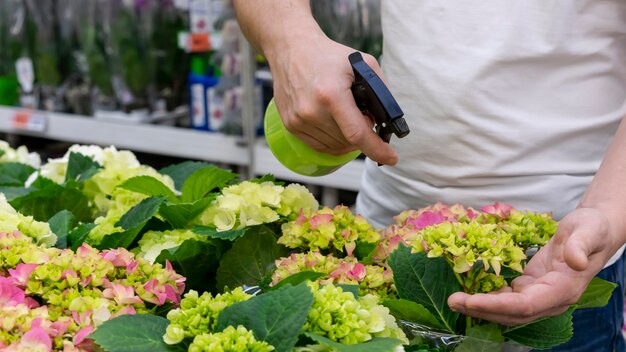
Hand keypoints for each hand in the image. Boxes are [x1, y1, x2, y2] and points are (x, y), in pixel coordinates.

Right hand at [266, 33, 397, 164]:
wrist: (292, 50)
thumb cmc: (328, 56)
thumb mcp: (363, 64)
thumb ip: (381, 91)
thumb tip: (389, 121)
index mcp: (331, 94)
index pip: (357, 133)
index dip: (376, 149)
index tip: (391, 158)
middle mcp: (312, 111)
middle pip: (348, 142)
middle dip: (363, 134)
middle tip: (363, 115)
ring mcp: (298, 120)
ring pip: (335, 146)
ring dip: (348, 139)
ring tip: (346, 115)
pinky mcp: (291, 125)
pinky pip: (319, 146)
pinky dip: (333, 141)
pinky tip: (336, 125)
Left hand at [447, 207, 620, 325]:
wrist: (594, 230)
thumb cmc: (591, 228)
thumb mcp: (588, 231)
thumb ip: (581, 246)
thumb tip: (576, 262)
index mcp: (564, 289)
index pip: (526, 305)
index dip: (497, 305)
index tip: (471, 301)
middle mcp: (551, 299)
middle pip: (513, 313)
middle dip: (482, 309)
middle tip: (452, 301)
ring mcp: (540, 295)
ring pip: (507, 309)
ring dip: (481, 307)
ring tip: (454, 300)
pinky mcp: (530, 287)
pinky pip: (507, 298)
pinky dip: (488, 297)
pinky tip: (469, 292)